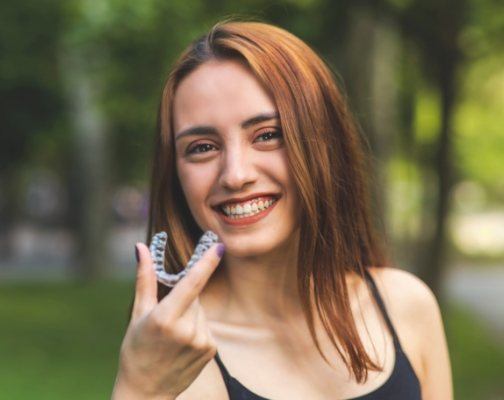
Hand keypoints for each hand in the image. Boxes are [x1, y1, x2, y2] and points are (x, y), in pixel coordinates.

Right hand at [112, 241, 224, 398]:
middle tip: (166, 318)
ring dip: (190, 314)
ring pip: (201, 311)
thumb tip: (141, 247)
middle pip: (194, 296)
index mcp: (165, 318)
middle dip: (183, 299)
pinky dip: (196, 328)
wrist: (146, 391)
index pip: (192, 284)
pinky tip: (183, 343)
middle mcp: (186, 330)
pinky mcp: (211, 350)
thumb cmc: (136, 349)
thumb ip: (144, 278)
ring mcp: (201, 342)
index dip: (207, 263)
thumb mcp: (138, 313)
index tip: (219, 246)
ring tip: (173, 335)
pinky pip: (206, 326)